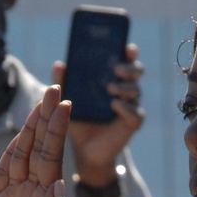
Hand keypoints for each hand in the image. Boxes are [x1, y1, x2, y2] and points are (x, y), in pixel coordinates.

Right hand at [0, 85, 68, 196]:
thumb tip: (57, 186)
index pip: (55, 159)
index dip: (59, 131)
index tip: (68, 105)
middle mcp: (35, 195)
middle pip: (41, 149)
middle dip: (48, 119)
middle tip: (56, 87)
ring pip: (22, 156)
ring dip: (30, 129)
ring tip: (41, 102)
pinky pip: (2, 173)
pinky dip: (9, 152)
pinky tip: (18, 134)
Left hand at [53, 43, 144, 182]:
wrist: (84, 148)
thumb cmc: (78, 119)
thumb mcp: (67, 99)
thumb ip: (64, 82)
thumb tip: (59, 65)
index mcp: (112, 77)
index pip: (125, 59)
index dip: (129, 52)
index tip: (126, 47)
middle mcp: (125, 89)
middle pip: (137, 71)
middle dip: (129, 68)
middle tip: (116, 69)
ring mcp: (131, 105)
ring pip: (136, 90)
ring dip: (124, 87)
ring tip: (110, 88)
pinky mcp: (133, 123)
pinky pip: (135, 112)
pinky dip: (126, 107)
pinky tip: (115, 105)